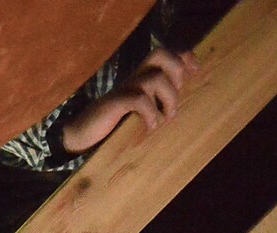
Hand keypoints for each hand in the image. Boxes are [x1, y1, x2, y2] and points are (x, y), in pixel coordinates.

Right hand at [61, 48, 199, 154]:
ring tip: (167, 117)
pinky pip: (139, 99)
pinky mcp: (114, 103)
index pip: (164, 54)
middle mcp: (133, 78)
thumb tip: (179, 108)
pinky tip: (151, 126)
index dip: (183, 57)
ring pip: (154, 78)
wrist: (81, 135)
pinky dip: (150, 113)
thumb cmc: (112, 124)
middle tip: (178, 92)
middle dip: (176, 70)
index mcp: (140, 76)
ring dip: (168, 98)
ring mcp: (123, 89)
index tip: (195, 72)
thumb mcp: (138, 110)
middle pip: (159, 54)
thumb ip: (155, 103)